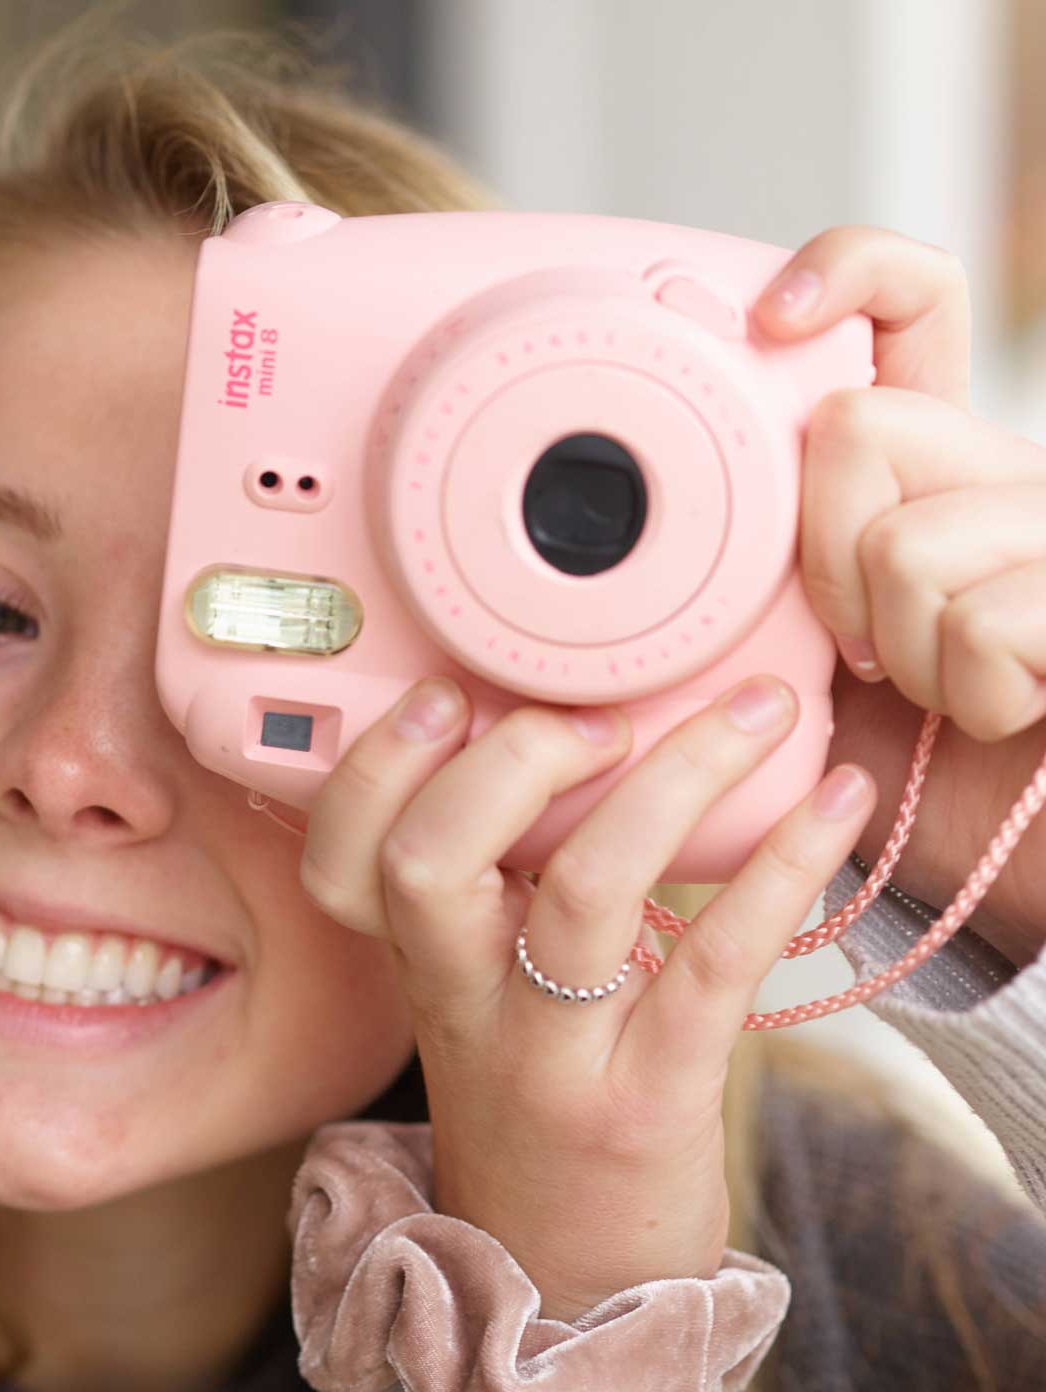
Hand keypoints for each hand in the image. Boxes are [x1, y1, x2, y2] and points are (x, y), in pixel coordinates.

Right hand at [298, 674, 873, 1318]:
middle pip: (432, 863)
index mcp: (418, 970)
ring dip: (674, 779)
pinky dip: (781, 869)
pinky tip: (832, 805)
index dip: (377, 767)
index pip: (340, 862)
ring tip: (747, 715)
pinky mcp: (653, 1099)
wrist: (567, 1282)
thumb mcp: (476, 1004)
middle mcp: (465, 1009)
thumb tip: (563, 734)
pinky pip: (714, 965)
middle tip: (595, 716)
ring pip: (584, 894)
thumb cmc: (534, 1115)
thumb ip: (489, 895)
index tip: (446, 695)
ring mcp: (554, 1059)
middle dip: (510, 758)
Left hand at [754, 225, 1045, 961]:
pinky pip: (983, 621)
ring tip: (939, 692)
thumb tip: (646, 532)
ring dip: (900, 652)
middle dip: (828, 560)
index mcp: (938, 459)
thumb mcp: (809, 646)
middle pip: (858, 428)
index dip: (848, 270)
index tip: (767, 321)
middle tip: (863, 644)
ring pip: (907, 543)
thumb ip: (769, 566)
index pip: (913, 300)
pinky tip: (1000, 714)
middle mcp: (1008, 469)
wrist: (1016, 857)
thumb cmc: (898, 761)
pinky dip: (964, 695)